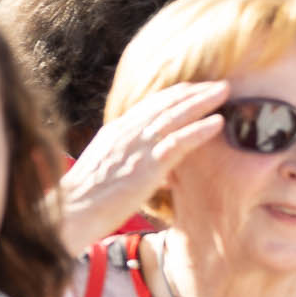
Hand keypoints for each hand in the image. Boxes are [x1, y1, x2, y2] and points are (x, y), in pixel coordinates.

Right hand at [56, 80, 228, 251]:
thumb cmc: (84, 200)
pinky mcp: (147, 167)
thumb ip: (127, 162)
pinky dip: (199, 130)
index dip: (173, 95)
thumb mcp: (105, 170)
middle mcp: (127, 133)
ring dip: (202, 102)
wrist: (71, 212)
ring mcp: (138, 148)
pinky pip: (178, 143)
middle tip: (218, 84)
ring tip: (224, 92)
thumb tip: (151, 170)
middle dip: (193, 92)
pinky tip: (218, 122)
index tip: (193, 88)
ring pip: (174, 117)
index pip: (149, 106)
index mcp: (116, 132)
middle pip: (165, 104)